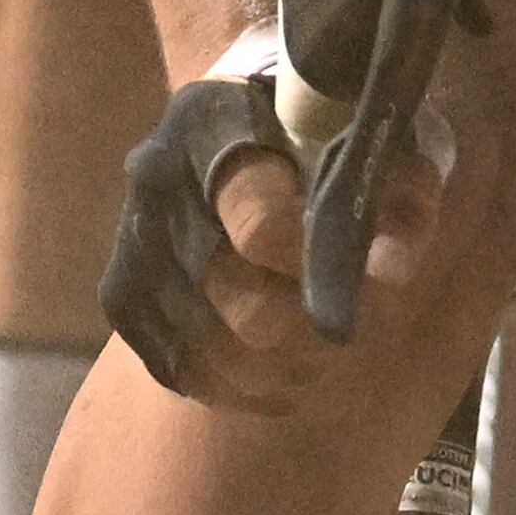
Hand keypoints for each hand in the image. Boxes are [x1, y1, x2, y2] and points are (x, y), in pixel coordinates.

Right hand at [102, 78, 448, 413]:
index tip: (383, 281)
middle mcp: (155, 180)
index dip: (325, 269)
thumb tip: (391, 270)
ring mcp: (131, 242)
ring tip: (328, 349)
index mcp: (212, 125)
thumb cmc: (314, 133)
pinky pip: (187, 376)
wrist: (232, 133)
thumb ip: (394, 192)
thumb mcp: (366, 140)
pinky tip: (284, 367)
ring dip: (290, 370)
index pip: (262, 226)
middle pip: (249, 311)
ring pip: (220, 357)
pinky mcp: (121, 298)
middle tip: (360, 327)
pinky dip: (246, 389)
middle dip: (319, 333)